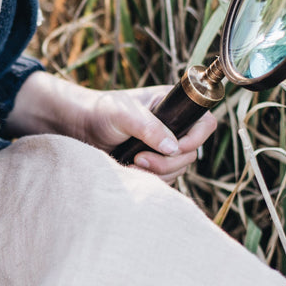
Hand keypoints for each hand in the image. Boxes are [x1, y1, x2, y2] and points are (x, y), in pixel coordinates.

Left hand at [80, 85, 216, 182]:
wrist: (81, 129)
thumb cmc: (101, 112)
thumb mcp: (124, 113)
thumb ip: (149, 127)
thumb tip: (173, 148)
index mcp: (174, 107)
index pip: (204, 123)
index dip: (194, 139)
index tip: (171, 149)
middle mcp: (174, 126)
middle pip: (191, 153)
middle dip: (167, 161)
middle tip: (139, 158)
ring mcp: (164, 146)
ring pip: (179, 169)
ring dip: (157, 172)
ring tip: (132, 162)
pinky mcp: (154, 163)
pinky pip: (165, 179)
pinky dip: (150, 179)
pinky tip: (130, 169)